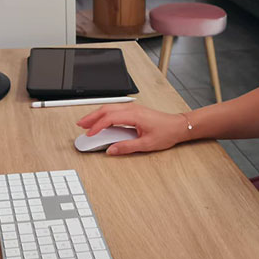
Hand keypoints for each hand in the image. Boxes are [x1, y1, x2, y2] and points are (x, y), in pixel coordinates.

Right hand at [75, 104, 190, 154]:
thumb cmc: (166, 132)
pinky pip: (116, 110)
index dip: (97, 126)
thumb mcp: (146, 144)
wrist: (178, 126)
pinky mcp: (134, 111)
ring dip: (97, 114)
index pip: (109, 118)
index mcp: (134, 115)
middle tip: (80, 125)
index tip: (89, 134)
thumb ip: (127, 147)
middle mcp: (132, 109)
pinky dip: (105, 114)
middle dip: (91, 117)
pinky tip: (101, 121)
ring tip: (86, 123)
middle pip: (106, 109)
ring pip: (110, 108)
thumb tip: (111, 150)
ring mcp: (133, 108)